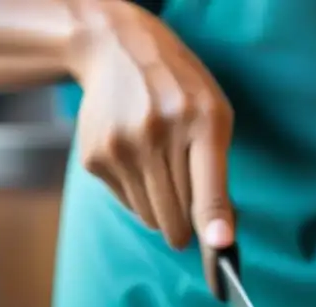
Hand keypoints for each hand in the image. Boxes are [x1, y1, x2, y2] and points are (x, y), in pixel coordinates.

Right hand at [71, 1, 234, 290]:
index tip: (219, 247)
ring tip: (162, 172)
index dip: (214, 221)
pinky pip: (128, 205)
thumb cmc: (180, 90)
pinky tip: (139, 161)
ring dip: (163, 212)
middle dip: (188, 227)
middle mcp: (158, 133)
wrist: (118, 50)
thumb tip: (218, 235)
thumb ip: (219, 170)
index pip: (208, 184)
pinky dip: (139, 197)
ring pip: (152, 217)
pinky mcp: (95, 157)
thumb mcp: (214, 114)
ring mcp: (122, 146)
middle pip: (177, 216)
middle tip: (191, 216)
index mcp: (201, 121)